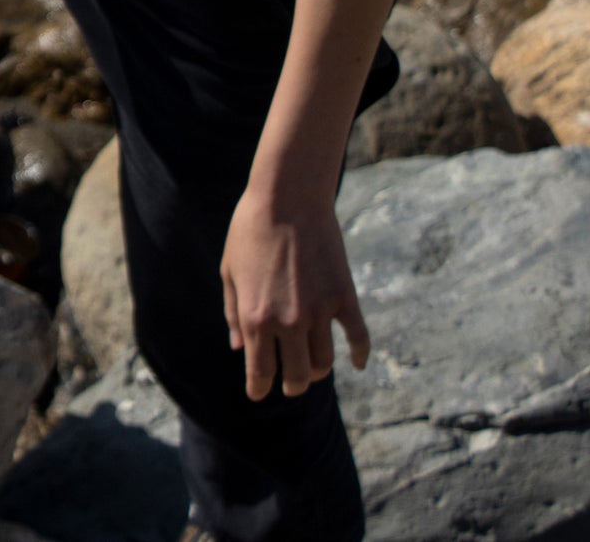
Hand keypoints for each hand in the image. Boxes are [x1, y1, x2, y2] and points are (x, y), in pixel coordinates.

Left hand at [220, 184, 369, 400]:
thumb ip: (233, 312)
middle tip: (290, 382)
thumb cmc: (250, 228)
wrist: (287, 195)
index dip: (259, 388)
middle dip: (292, 385)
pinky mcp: (343, 296)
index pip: (260, 372)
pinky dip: (359, 355)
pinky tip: (357, 362)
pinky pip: (358, 338)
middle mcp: (288, 322)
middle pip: (297, 376)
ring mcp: (319, 311)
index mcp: (256, 317)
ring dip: (318, 371)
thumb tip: (238, 348)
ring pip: (325, 363)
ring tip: (314, 368)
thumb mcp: (230, 270)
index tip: (259, 393)